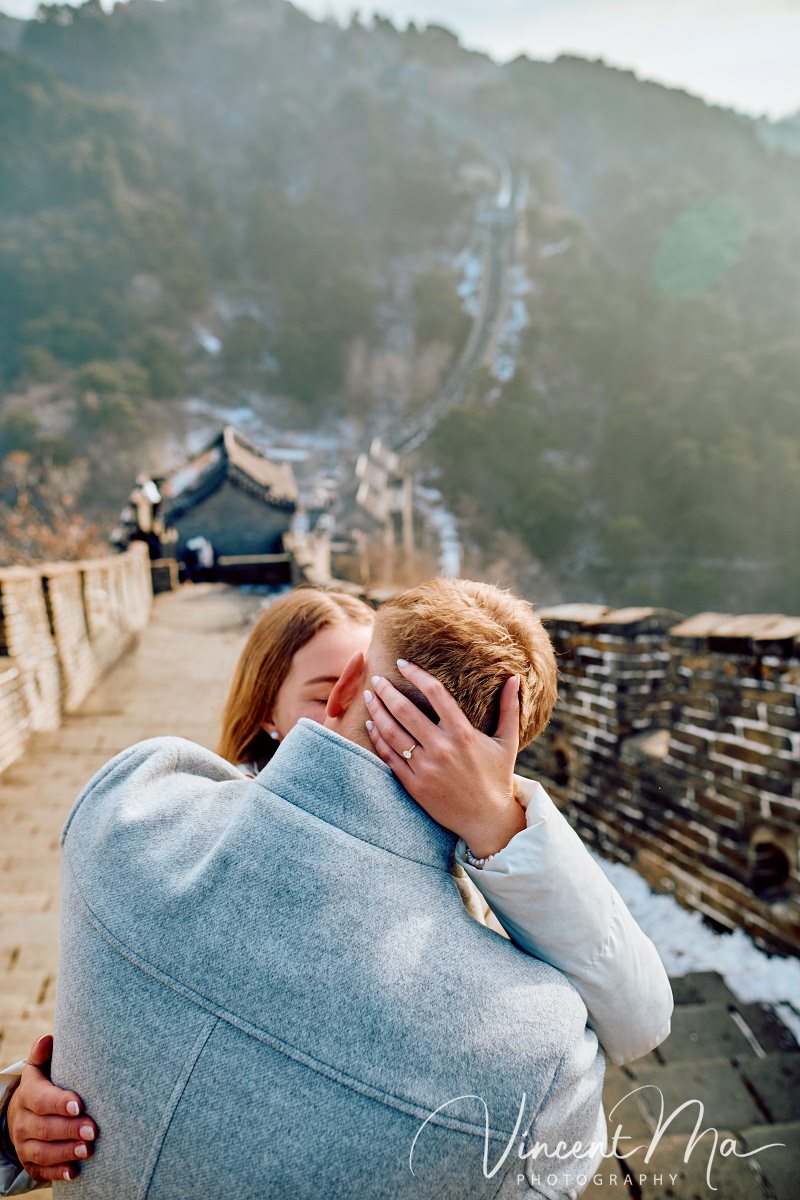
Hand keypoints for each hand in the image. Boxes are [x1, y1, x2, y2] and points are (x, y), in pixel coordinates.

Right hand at [6, 1034, 97, 1184]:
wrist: (25, 1111)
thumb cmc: (45, 1084)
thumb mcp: (41, 1067)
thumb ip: (43, 1054)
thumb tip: (48, 1039)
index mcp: (28, 1093)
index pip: (41, 1099)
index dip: (59, 1103)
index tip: (80, 1104)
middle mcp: (23, 1121)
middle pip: (44, 1128)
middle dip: (69, 1130)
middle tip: (93, 1130)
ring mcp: (24, 1144)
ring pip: (42, 1151)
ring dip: (65, 1152)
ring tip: (88, 1151)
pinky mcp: (30, 1162)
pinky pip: (40, 1170)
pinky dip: (56, 1172)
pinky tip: (74, 1172)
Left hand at [365, 661, 525, 858]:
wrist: (486, 819)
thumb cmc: (497, 776)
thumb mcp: (507, 742)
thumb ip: (509, 708)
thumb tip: (513, 678)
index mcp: (463, 733)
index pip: (436, 693)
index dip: (416, 674)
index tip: (402, 663)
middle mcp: (442, 748)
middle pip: (405, 711)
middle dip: (386, 691)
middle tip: (376, 678)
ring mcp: (426, 768)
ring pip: (392, 733)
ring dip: (376, 711)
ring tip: (368, 696)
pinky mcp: (414, 785)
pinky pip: (389, 757)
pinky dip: (377, 739)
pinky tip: (370, 725)